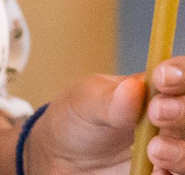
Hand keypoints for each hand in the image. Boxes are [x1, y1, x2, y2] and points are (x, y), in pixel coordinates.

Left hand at [17, 65, 184, 171]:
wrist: (67, 159)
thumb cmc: (78, 120)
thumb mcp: (84, 102)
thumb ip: (109, 98)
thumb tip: (133, 88)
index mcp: (158, 89)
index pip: (183, 74)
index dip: (181, 74)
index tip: (162, 79)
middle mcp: (174, 117)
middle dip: (183, 111)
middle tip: (157, 113)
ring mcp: (175, 146)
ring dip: (181, 149)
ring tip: (154, 151)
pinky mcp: (169, 171)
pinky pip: (182, 174)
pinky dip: (172, 173)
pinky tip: (157, 172)